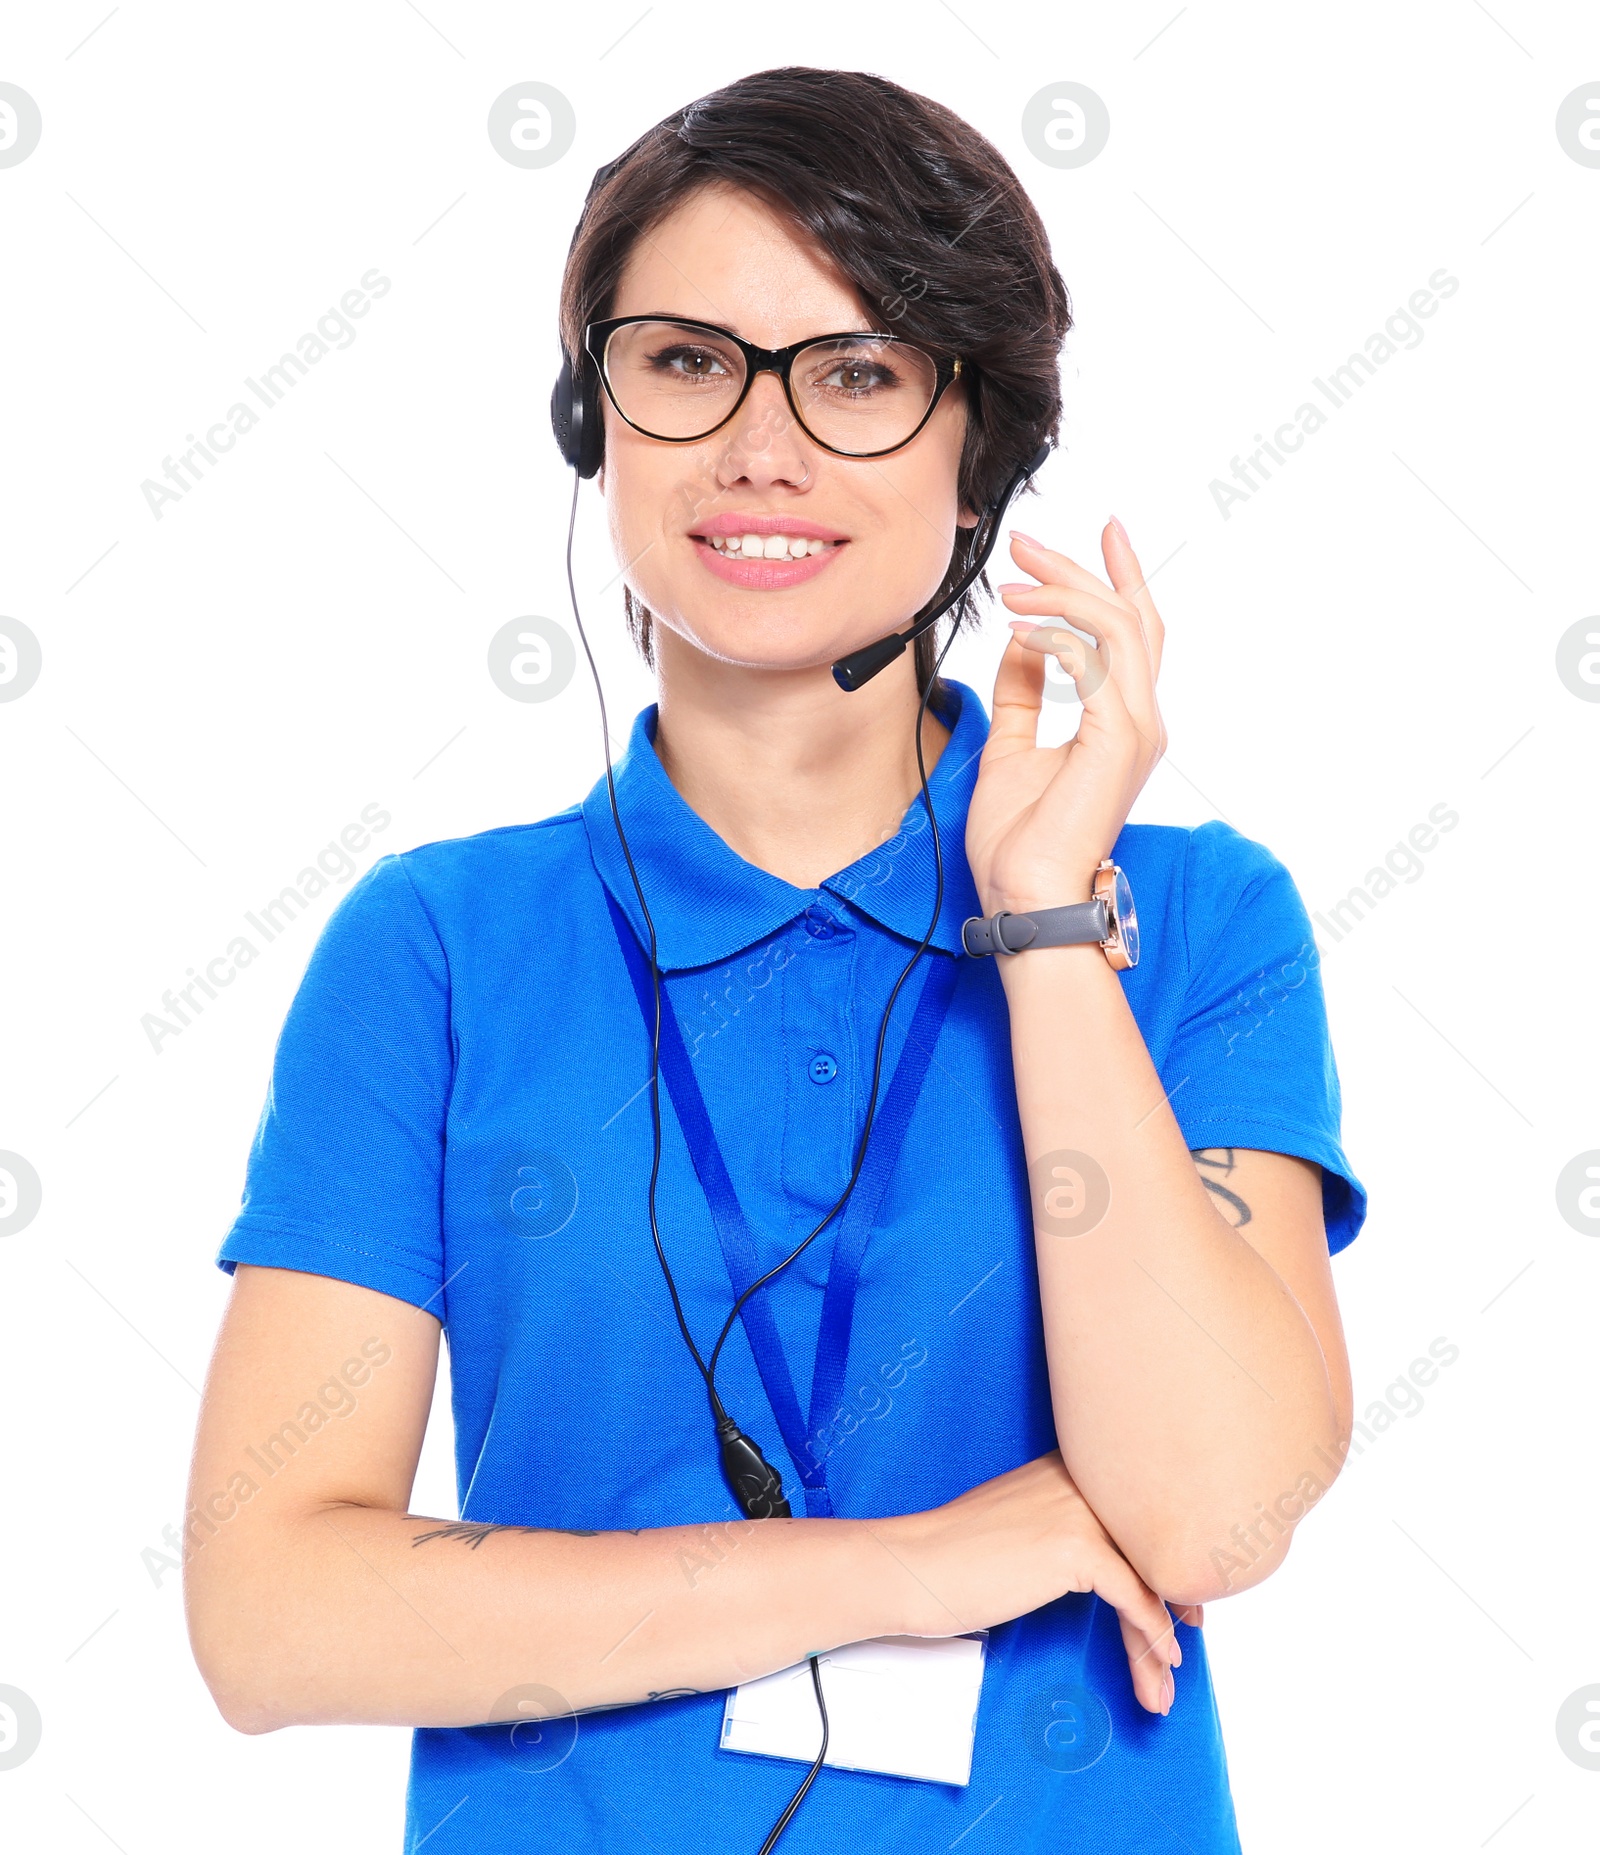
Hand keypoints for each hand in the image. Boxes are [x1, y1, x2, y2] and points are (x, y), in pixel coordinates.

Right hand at [873, 1451, 1193, 1715]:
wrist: (915, 1566)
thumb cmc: (957, 1554)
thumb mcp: (1022, 1520)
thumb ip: (1068, 1522)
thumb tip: (1112, 1561)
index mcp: (1070, 1467)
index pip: (1139, 1513)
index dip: (1167, 1558)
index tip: (1183, 1594)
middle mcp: (1082, 1480)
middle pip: (1150, 1545)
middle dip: (1176, 1597)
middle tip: (1191, 1630)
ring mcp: (1079, 1512)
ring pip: (1146, 1577)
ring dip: (1160, 1635)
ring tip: (1166, 1679)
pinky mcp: (1074, 1548)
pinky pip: (1133, 1597)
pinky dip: (1152, 1634)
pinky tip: (1163, 1660)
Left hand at [964, 518, 1166, 915]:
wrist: (1025, 895)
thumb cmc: (1019, 842)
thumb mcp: (1011, 749)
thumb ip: (1021, 695)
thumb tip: (1020, 645)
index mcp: (1121, 723)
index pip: (1132, 635)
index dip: (1119, 579)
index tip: (1099, 534)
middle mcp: (1139, 720)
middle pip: (1129, 618)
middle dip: (1080, 570)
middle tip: (1026, 544)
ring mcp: (1134, 729)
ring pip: (1117, 628)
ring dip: (1062, 594)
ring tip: (1012, 585)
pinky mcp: (1116, 738)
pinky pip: (1093, 662)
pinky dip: (1056, 636)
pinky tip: (1019, 631)